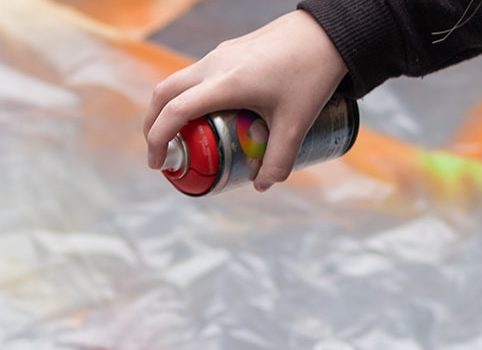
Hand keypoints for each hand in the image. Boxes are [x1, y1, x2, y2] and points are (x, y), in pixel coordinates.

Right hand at [143, 10, 347, 191]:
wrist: (327, 33)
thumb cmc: (311, 73)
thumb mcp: (296, 124)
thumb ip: (279, 159)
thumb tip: (262, 185)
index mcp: (225, 84)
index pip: (175, 112)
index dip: (159, 140)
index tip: (159, 164)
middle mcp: (214, 65)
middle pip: (164, 93)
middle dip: (153, 124)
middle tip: (160, 152)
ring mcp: (220, 54)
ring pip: (178, 81)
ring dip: (169, 109)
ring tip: (181, 137)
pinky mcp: (229, 50)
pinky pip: (196, 75)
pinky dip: (188, 97)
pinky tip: (207, 115)